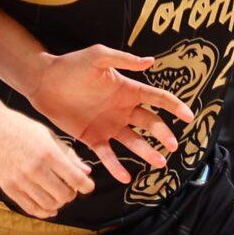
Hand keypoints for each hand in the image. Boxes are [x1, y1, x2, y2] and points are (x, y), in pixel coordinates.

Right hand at [0, 106, 93, 218]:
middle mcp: (35, 168)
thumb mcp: (47, 135)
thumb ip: (68, 155)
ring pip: (49, 205)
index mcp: (48, 152)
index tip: (87, 186)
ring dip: (58, 203)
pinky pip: (31, 208)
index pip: (76, 179)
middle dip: (71, 193)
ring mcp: (20, 180)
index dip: (86, 186)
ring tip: (57, 194)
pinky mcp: (8, 187)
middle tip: (70, 187)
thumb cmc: (20, 128)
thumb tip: (87, 172)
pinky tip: (48, 207)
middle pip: (64, 195)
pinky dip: (43, 211)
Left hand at [28, 45, 197, 184]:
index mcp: (127, 90)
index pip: (157, 98)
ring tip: (159, 163)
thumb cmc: (71, 65)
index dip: (174, 106)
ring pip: (134, 142)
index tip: (188, 116)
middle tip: (173, 145)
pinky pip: (108, 155)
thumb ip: (123, 60)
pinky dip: (117, 167)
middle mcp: (122, 110)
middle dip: (163, 134)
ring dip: (147, 152)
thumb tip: (151, 62)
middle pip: (150, 123)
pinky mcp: (93, 138)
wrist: (44, 82)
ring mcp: (109, 125)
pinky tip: (126, 177)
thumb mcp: (98, 57)